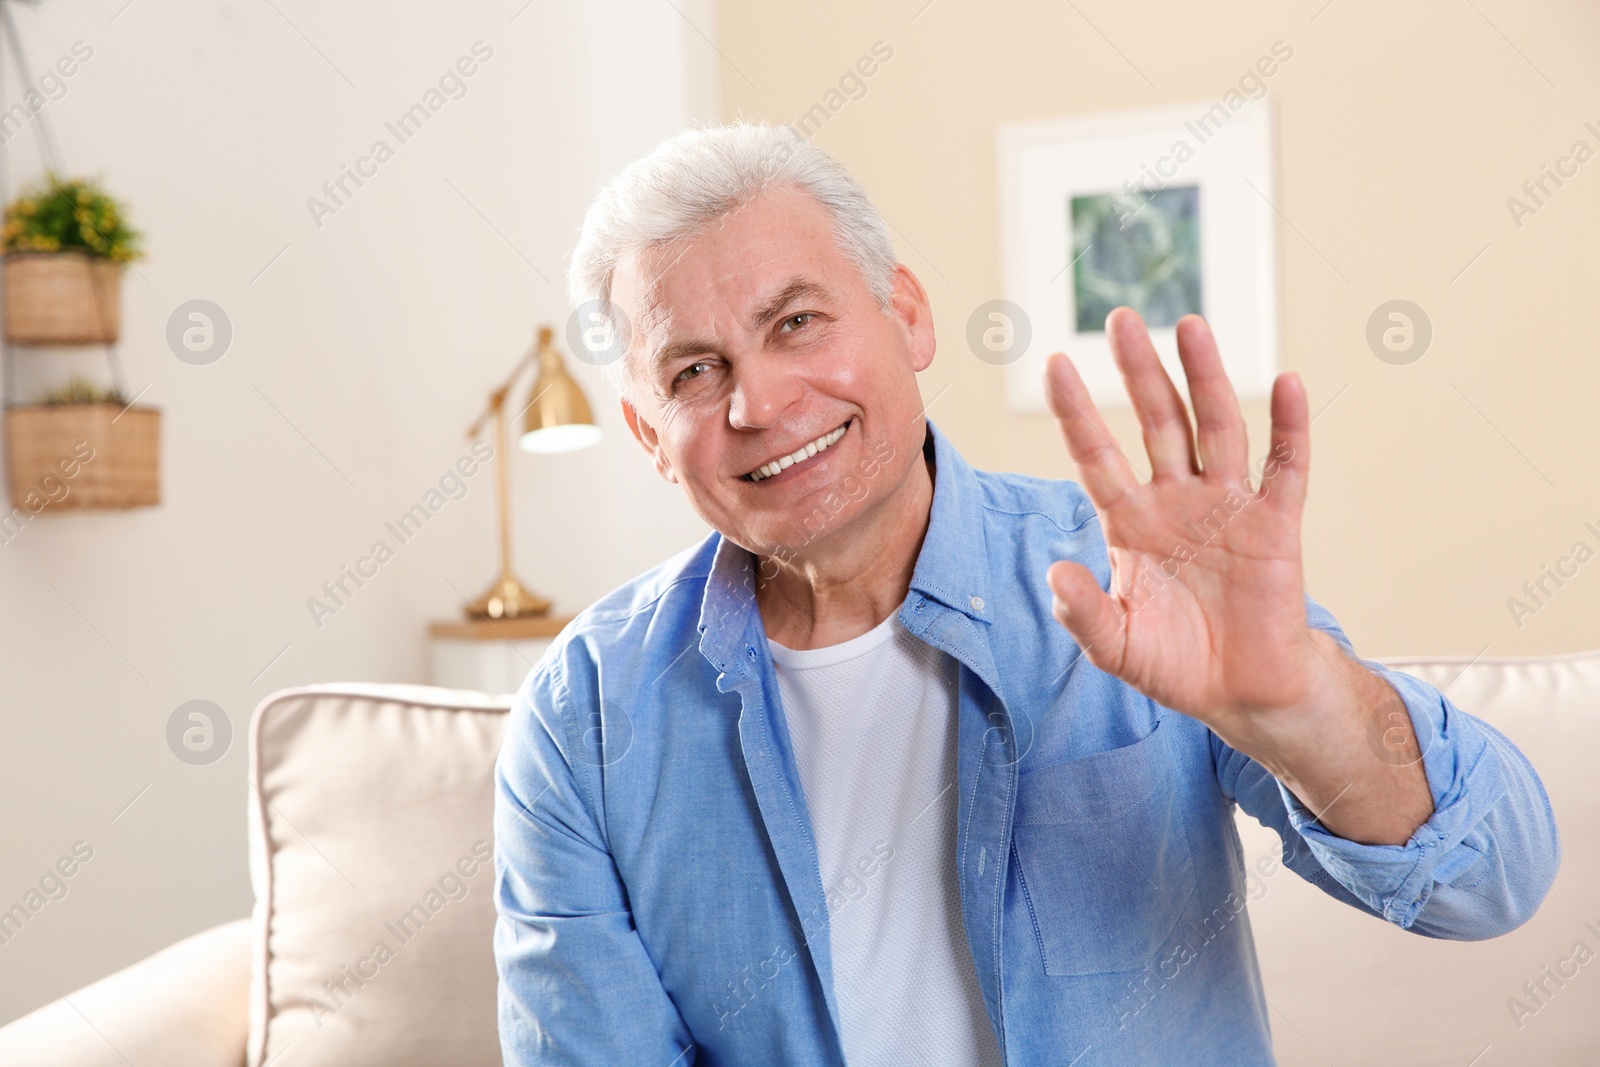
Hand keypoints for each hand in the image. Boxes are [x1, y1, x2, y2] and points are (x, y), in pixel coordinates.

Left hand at [1044, 308, 1329, 752]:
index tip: (1055, 363)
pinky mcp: (1276, 526)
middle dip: (1140, 370)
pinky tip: (1285, 383)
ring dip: (1205, 378)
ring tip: (1190, 326)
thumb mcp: (1115, 647)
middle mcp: (1177, 500)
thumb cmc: (1174, 663)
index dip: (1077, 411)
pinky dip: (1289, 426)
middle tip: (1121, 318)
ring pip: (1216, 428)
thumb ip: (1083, 614)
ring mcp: (1227, 507)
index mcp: (1130, 522)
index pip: (1096, 454)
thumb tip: (1055, 574)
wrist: (1240, 693)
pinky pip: (1284, 468)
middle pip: (1156, 421)